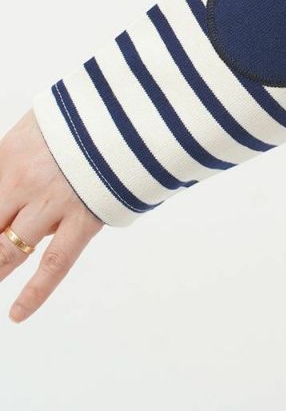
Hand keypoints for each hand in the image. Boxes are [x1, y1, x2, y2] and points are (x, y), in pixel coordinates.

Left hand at [0, 108, 103, 321]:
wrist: (137, 109)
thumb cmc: (91, 112)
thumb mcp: (40, 124)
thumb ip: (18, 155)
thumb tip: (11, 175)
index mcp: (9, 154)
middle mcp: (23, 181)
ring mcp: (52, 202)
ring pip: (8, 250)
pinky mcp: (84, 217)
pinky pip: (55, 262)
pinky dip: (35, 292)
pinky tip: (17, 313)